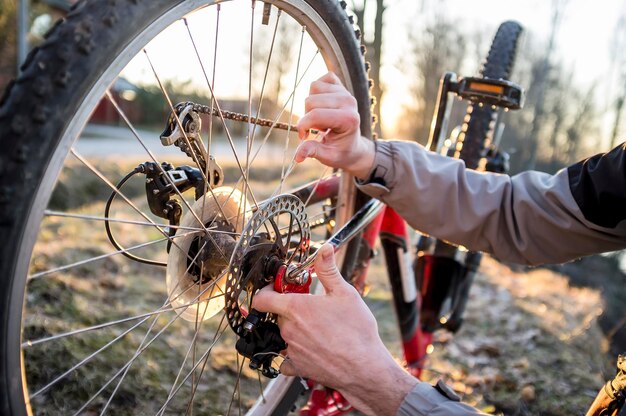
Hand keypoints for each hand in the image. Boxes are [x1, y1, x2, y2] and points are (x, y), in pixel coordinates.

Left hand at [252, 244, 416, 414]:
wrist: (365, 368)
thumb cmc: (357, 332)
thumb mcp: (345, 293)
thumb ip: (328, 270)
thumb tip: (325, 250)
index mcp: (295, 308)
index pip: (262, 298)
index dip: (267, 291)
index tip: (279, 288)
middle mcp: (288, 329)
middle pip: (277, 314)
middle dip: (290, 309)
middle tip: (311, 307)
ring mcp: (291, 350)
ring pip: (284, 334)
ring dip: (295, 329)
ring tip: (319, 329)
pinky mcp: (296, 367)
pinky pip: (287, 359)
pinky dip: (295, 354)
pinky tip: (313, 349)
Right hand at [296, 72, 374, 179]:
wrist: (353, 146)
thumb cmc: (340, 151)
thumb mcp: (327, 156)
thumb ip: (312, 152)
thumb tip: (297, 157)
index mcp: (348, 119)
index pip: (315, 115)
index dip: (302, 126)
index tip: (304, 137)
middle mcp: (348, 101)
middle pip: (310, 101)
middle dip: (307, 117)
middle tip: (317, 128)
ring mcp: (345, 92)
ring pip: (313, 87)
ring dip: (311, 104)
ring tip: (321, 117)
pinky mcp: (341, 85)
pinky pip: (320, 80)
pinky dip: (315, 91)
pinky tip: (321, 105)